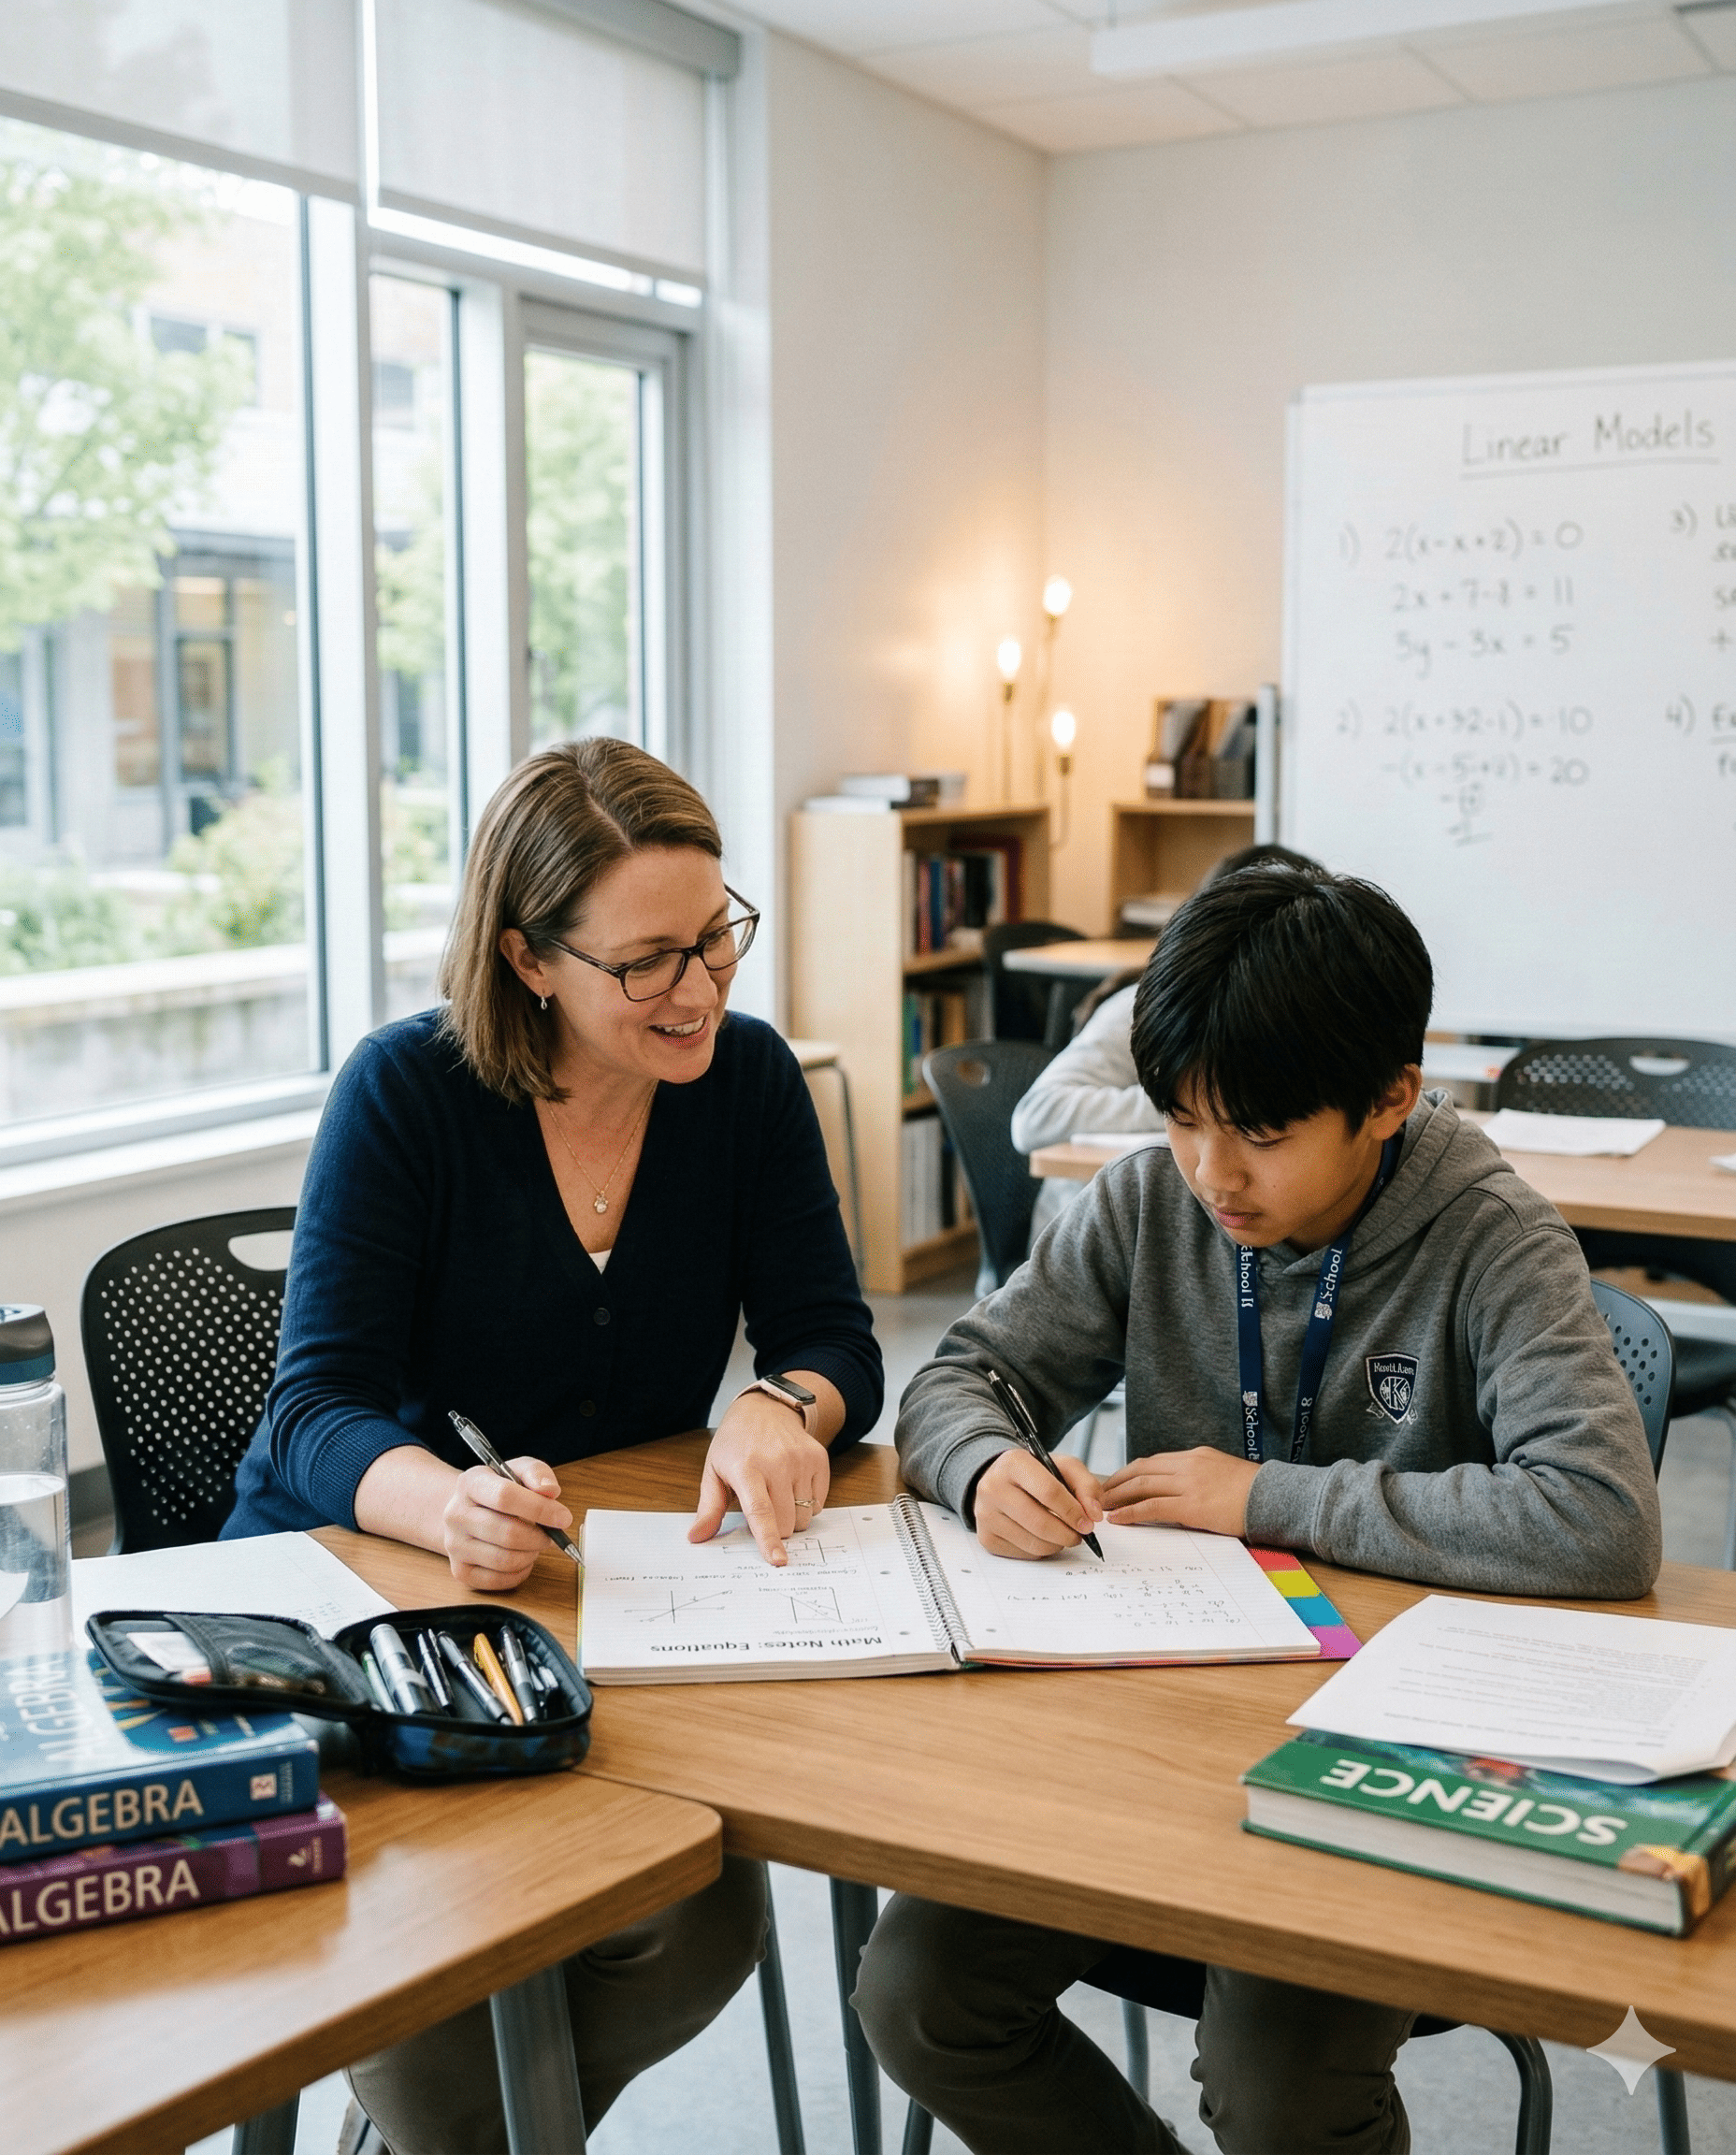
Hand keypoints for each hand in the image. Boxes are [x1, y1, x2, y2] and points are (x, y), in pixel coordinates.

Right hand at [441, 1457, 572, 1590]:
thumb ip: (537, 1473)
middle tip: (552, 1536)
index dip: (539, 1509)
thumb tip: (550, 1491)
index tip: (563, 1517)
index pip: (504, 1497)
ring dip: (530, 1555)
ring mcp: (454, 1545)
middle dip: (539, 1537)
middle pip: (507, 1533)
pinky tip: (523, 1559)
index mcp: (470, 1483)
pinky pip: (498, 1580)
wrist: (466, 1512)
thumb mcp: (517, 1471)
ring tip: (535, 1544)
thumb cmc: (498, 1491)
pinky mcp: (460, 1570)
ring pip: (504, 1560)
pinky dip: (519, 1573)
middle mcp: (456, 1514)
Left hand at [689, 1394, 830, 1565]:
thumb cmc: (735, 1444)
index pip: (760, 1510)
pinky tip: (792, 1487)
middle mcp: (776, 1462)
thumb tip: (696, 1537)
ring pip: (804, 1516)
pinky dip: (807, 1505)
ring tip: (777, 1495)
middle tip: (763, 1509)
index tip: (777, 1560)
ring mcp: (800, 1460)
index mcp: (746, 1468)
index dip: (768, 1538)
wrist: (765, 1409)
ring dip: (792, 1517)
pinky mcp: (818, 1459)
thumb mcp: (714, 1471)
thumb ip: (708, 1507)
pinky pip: (819, 1503)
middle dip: (775, 1529)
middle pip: (786, 1521)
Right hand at [972, 1448, 1104, 1559]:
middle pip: (1039, 1522)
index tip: (1088, 1523)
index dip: (1073, 1511)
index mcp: (1013, 1463)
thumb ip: (1086, 1485)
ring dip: (1057, 1544)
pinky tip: (1042, 1537)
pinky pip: (1023, 1554)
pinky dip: (1040, 1550)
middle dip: (1067, 1534)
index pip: (1049, 1492)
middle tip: (1079, 1535)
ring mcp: (986, 1514)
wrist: (1000, 1481)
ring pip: (1032, 1543)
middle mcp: (993, 1487)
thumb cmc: (1035, 1475)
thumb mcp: (1063, 1467)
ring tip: (1062, 1534)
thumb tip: (1094, 1515)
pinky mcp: (986, 1537)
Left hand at [1099, 1447, 1259, 1536]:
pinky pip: (1152, 1507)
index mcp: (1196, 1456)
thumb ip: (1198, 1477)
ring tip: (1103, 1507)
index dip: (1130, 1472)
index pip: (1153, 1461)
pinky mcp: (1191, 1505)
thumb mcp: (1222, 1473)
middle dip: (1116, 1482)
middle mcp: (1188, 1464)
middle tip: (1100, 1494)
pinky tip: (1119, 1519)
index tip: (1116, 1482)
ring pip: (1142, 1486)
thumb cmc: (1254, 1492)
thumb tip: (1178, 1494)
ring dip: (1118, 1496)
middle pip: (1141, 1469)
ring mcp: (1189, 1483)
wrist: (1275, 1498)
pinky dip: (1131, 1512)